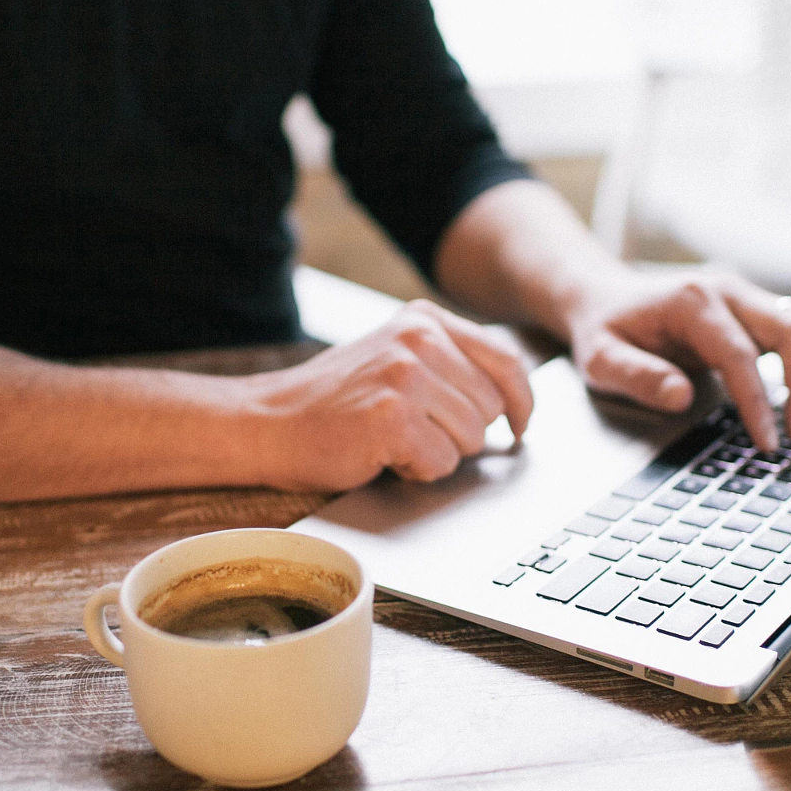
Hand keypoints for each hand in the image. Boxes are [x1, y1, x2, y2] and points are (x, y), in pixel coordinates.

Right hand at [245, 300, 533, 489]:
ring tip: (394, 441)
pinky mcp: (393, 416)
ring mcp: (405, 375)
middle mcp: (419, 338)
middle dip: (463, 433)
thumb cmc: (334, 403)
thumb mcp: (396, 358)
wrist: (269, 423)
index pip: (505, 360)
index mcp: (425, 319)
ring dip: (439, 454)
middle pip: (491, 407)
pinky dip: (417, 471)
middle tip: (415, 433)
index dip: (521, 402)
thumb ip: (450, 365)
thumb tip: (514, 400)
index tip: (521, 425)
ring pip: (471, 438)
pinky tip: (383, 454)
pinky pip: (441, 462)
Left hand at [562, 269, 790, 451]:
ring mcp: (744, 297)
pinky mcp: (753, 311)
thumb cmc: (604, 329)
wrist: (604, 296)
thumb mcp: (600, 357)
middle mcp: (726, 290)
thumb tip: (681, 398)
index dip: (757, 400)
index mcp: (690, 301)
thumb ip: (636, 376)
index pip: (738, 353)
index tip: (767, 443)